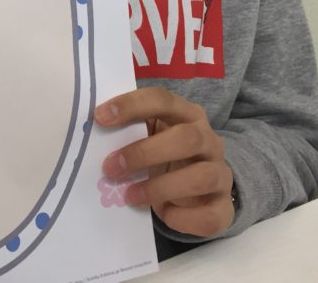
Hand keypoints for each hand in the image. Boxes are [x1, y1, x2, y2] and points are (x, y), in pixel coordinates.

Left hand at [95, 88, 233, 237]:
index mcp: (186, 114)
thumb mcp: (150, 137)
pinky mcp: (225, 206)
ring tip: (130, 196)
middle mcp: (208, 139)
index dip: (131, 105)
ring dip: (160, 187)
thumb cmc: (165, 154)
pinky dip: (183, 218)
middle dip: (144, 152)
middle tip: (110, 168)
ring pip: (201, 177)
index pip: (162, 100)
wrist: (203, 186)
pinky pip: (211, 215)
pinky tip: (163, 214)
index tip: (99, 117)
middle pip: (185, 138)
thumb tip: (91, 137)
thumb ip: (129, 132)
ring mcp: (221, 172)